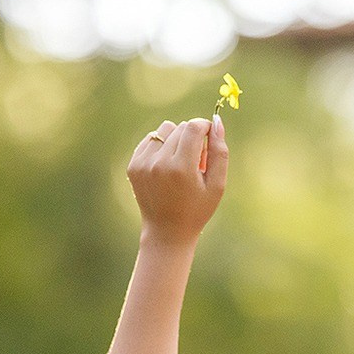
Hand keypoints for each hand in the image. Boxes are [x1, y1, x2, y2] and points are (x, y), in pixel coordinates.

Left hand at [127, 117, 226, 246]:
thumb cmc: (197, 209)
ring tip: (181, 162)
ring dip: (176, 139)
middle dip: (193, 138)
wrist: (167, 232)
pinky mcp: (133, 165)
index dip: (205, 127)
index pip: (193, 127)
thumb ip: (220, 152)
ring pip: (165, 129)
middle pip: (180, 127)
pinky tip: (167, 166)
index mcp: (181, 168)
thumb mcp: (217, 185)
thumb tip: (216, 121)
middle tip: (197, 161)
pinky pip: (151, 139)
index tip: (209, 137)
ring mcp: (143, 164)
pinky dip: (162, 146)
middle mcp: (159, 163)